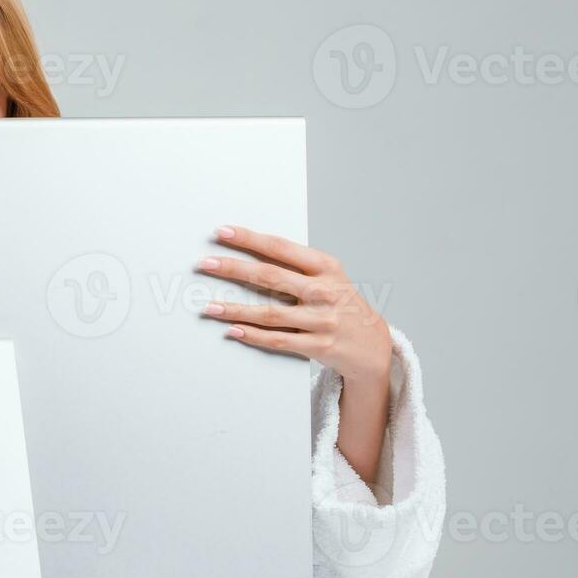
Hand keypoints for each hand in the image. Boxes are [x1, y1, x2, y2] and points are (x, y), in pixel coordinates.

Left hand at [197, 225, 390, 383]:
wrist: (373, 344)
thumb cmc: (341, 304)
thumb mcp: (329, 277)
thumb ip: (296, 266)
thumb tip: (249, 252)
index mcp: (326, 267)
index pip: (280, 248)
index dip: (249, 238)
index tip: (222, 231)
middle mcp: (325, 291)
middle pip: (270, 276)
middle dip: (233, 268)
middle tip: (204, 263)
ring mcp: (322, 320)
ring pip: (269, 313)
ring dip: (234, 309)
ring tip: (208, 306)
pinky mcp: (319, 345)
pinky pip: (278, 340)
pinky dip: (252, 335)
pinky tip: (232, 330)